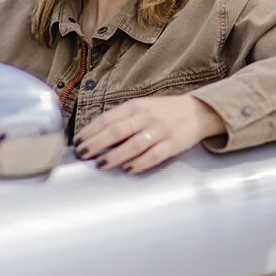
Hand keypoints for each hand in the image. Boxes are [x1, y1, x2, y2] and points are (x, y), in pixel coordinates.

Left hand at [74, 95, 225, 174]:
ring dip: (115, 155)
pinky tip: (129, 169)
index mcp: (136, 106)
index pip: (108, 119)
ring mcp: (161, 130)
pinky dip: (141, 163)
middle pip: (117, 131)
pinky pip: (155, 155)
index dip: (91, 131)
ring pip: (134, 144)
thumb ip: (121, 119)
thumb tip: (95, 136)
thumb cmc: (163, 112)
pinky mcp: (173, 144)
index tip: (78, 143)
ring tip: (101, 164)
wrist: (198, 111)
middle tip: (83, 154)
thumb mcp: (142, 107)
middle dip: (97, 144)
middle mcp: (147, 116)